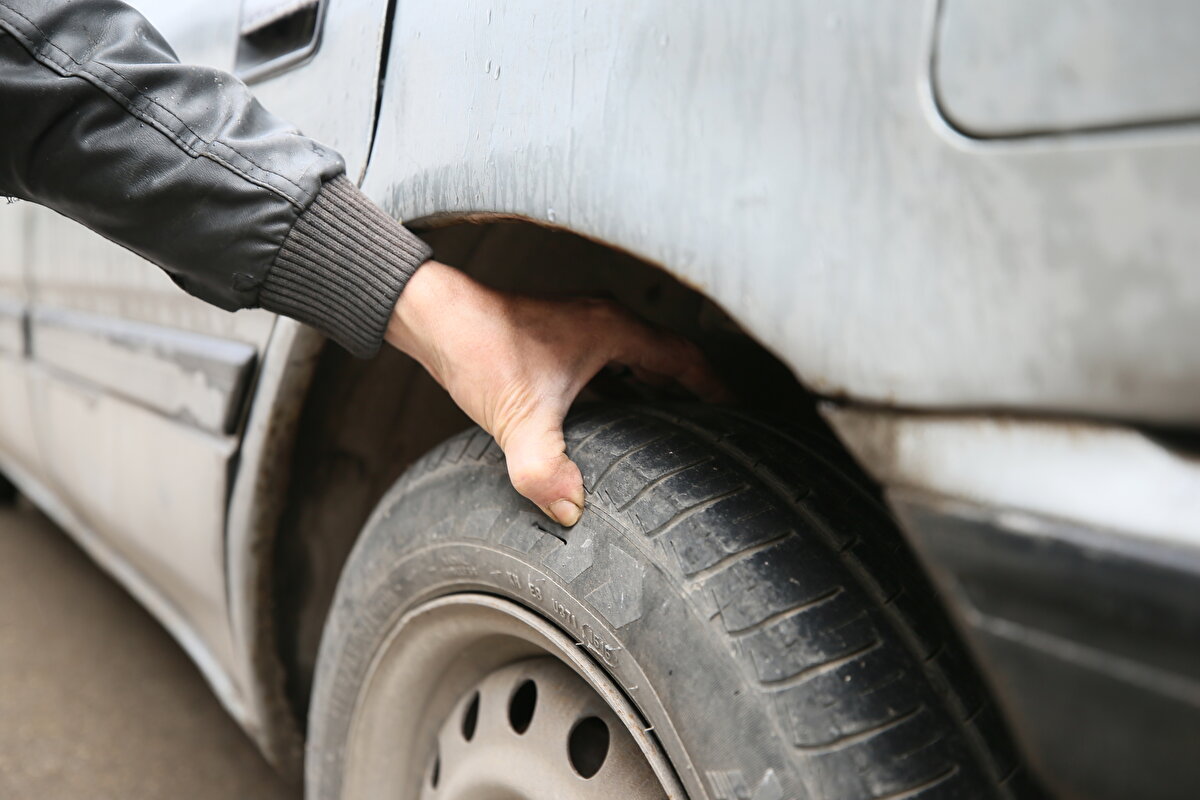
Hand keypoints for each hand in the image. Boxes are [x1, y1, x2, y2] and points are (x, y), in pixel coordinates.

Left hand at [385, 261, 727, 526]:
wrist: (434, 318)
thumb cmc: (479, 348)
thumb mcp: (519, 416)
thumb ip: (546, 468)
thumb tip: (572, 510)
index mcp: (613, 329)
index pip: (685, 358)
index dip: (716, 386)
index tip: (738, 411)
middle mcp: (603, 321)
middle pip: (666, 357)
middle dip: (691, 390)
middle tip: (712, 425)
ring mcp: (580, 325)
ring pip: (636, 358)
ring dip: (656, 387)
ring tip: (672, 424)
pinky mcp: (557, 336)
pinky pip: (609, 362)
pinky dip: (623, 386)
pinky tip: (611, 415)